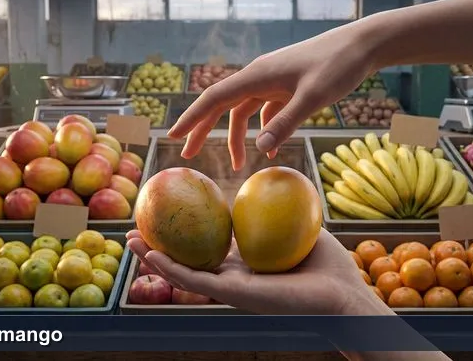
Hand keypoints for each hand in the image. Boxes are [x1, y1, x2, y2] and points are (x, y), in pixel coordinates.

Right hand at [126, 228, 390, 315]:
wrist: (341, 291)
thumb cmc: (325, 260)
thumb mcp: (293, 221)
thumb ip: (274, 204)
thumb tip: (260, 177)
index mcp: (244, 263)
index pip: (206, 246)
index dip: (183, 231)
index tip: (166, 212)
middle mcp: (232, 276)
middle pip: (187, 261)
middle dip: (159, 248)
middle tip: (136, 230)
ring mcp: (230, 288)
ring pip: (183, 273)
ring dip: (154, 259)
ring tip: (131, 241)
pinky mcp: (233, 296)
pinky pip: (196, 280)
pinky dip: (172, 269)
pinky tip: (153, 255)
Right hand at [167, 21, 381, 170]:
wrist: (361, 45)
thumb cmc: (338, 66)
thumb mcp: (313, 97)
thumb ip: (286, 122)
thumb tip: (259, 148)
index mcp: (257, 76)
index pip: (214, 98)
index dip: (192, 118)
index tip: (174, 136)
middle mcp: (258, 76)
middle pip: (222, 105)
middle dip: (204, 129)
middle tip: (189, 155)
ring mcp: (272, 81)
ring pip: (244, 111)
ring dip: (239, 137)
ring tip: (239, 165)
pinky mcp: (286, 86)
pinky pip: (265, 110)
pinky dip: (265, 130)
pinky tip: (272, 149)